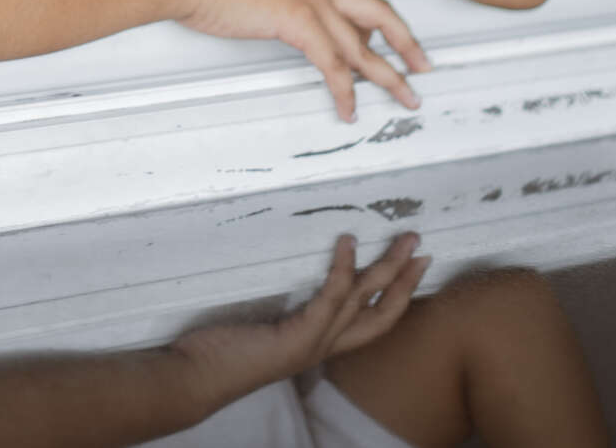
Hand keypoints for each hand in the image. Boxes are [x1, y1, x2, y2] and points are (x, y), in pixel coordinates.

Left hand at [170, 234, 429, 415]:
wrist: (195, 377)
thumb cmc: (220, 350)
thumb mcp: (263, 326)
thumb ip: (283, 308)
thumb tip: (288, 274)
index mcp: (319, 345)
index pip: (371, 323)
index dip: (397, 296)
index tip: (414, 266)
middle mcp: (323, 347)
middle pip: (381, 314)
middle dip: (405, 279)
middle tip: (421, 245)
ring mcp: (312, 343)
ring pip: (363, 302)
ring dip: (387, 268)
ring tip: (403, 238)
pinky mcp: (296, 336)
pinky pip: (329, 298)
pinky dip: (341, 269)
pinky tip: (347, 243)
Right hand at [171, 0, 430, 119]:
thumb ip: (274, 2)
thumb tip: (279, 19)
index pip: (360, 0)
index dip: (386, 23)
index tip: (401, 41)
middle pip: (380, 15)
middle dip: (407, 44)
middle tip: (423, 70)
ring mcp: (311, 1)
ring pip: (363, 45)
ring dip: (388, 76)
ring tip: (403, 98)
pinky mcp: (298, 21)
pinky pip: (333, 64)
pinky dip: (344, 90)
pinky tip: (347, 108)